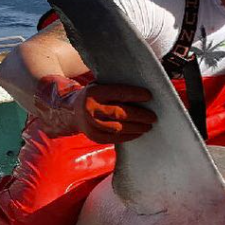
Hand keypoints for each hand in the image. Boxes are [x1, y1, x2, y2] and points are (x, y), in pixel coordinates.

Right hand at [34, 76, 156, 142]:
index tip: (149, 96)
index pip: (119, 93)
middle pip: (120, 113)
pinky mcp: (94, 136)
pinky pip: (115, 138)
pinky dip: (128, 136)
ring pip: (119, 128)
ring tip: (148, 126)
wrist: (70, 111)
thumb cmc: (94, 96)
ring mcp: (91, 125)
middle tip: (153, 117)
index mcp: (94, 92)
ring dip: (137, 127)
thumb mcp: (101, 86)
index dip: (135, 94)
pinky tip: (138, 133)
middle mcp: (91, 109)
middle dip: (140, 115)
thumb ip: (117, 87)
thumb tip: (144, 90)